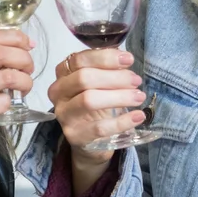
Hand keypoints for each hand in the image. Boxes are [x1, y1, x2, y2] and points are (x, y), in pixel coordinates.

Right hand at [0, 30, 34, 168]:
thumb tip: (20, 45)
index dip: (14, 37)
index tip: (28, 45)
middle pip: (0, 53)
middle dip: (24, 59)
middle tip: (29, 68)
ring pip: (7, 77)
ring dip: (24, 80)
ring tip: (24, 86)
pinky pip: (4, 101)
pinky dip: (12, 101)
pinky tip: (7, 103)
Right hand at [48, 48, 146, 190]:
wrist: (89, 139)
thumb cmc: (96, 104)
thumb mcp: (98, 82)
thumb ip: (107, 69)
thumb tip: (125, 60)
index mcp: (63, 73)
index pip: (80, 60)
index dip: (105, 57)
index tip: (129, 60)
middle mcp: (58, 93)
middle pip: (84, 78)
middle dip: (115, 77)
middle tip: (136, 81)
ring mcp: (64, 115)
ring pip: (89, 100)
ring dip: (119, 97)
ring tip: (139, 97)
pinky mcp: (74, 136)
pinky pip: (100, 128)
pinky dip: (122, 122)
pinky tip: (138, 116)